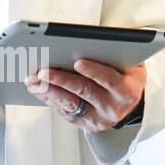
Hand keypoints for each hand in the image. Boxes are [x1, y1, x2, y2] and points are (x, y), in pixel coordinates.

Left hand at [23, 59, 145, 132]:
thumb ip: (117, 54)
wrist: (128, 106)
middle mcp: (112, 108)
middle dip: (62, 80)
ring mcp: (97, 118)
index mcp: (127, 92)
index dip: (94, 71)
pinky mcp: (83, 124)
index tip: (78, 62)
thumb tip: (91, 40)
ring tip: (33, 79)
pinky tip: (36, 87)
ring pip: (69, 103)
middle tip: (44, 71)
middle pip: (84, 92)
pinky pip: (62, 110)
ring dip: (48, 90)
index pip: (110, 80)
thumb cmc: (126, 78)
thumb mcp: (131, 65)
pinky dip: (47, 98)